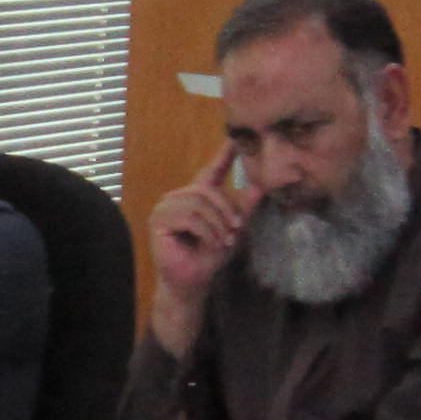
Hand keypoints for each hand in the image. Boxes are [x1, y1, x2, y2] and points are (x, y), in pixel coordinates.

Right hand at [144, 161, 248, 353]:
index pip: (210, 171)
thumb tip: (262, 185)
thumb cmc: (210, 255)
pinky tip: (211, 242)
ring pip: (198, 204)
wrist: (194, 279)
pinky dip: (205, 231)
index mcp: (196, 196)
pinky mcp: (158, 221)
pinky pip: (188, 218)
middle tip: (237, 229)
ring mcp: (165, 208)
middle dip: (225, 210)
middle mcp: (178, 197)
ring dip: (216, 224)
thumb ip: (244, 207)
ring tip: (224, 241)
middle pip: (206, 190)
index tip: (235, 140)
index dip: (222, 155)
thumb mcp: (233, 228)